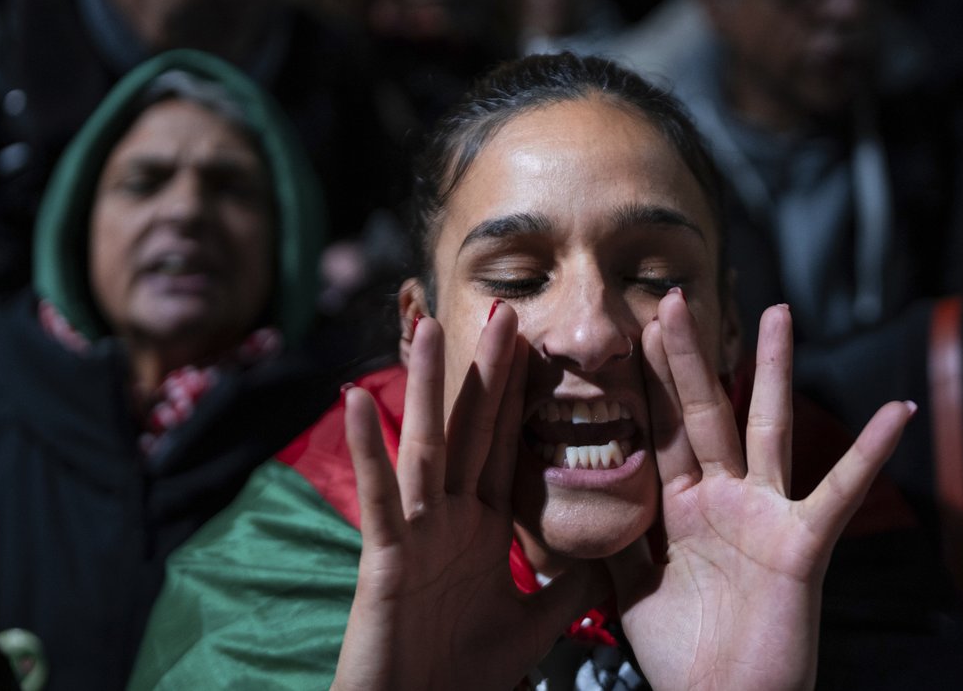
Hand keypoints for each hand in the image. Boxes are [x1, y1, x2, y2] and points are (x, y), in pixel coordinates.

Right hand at [332, 305, 603, 690]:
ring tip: (431, 328)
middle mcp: (447, 518)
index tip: (532, 342)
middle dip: (487, 371)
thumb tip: (606, 559)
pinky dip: (368, 450)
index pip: (503, 445)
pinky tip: (356, 400)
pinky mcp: (385, 558)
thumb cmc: (463, 676)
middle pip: (470, 429)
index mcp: (479, 527)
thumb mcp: (531, 624)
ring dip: (426, 388)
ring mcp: (415, 533)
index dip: (518, 395)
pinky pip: (380, 498)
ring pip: (426, 447)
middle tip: (504, 308)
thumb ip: (564, 588)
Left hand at [609, 291, 913, 690]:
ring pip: (766, 427)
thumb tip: (575, 497)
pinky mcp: (802, 544)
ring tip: (781, 313)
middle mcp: (725, 498)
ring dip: (773, 370)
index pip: (659, 430)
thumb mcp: (631, 590)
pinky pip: (838, 492)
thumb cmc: (683, 656)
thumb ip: (614, 540)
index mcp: (682, 507)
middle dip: (687, 357)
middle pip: (703, 412)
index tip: (630, 330)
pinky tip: (895, 413)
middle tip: (671, 298)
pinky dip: (871, 453)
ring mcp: (765, 515)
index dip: (645, 382)